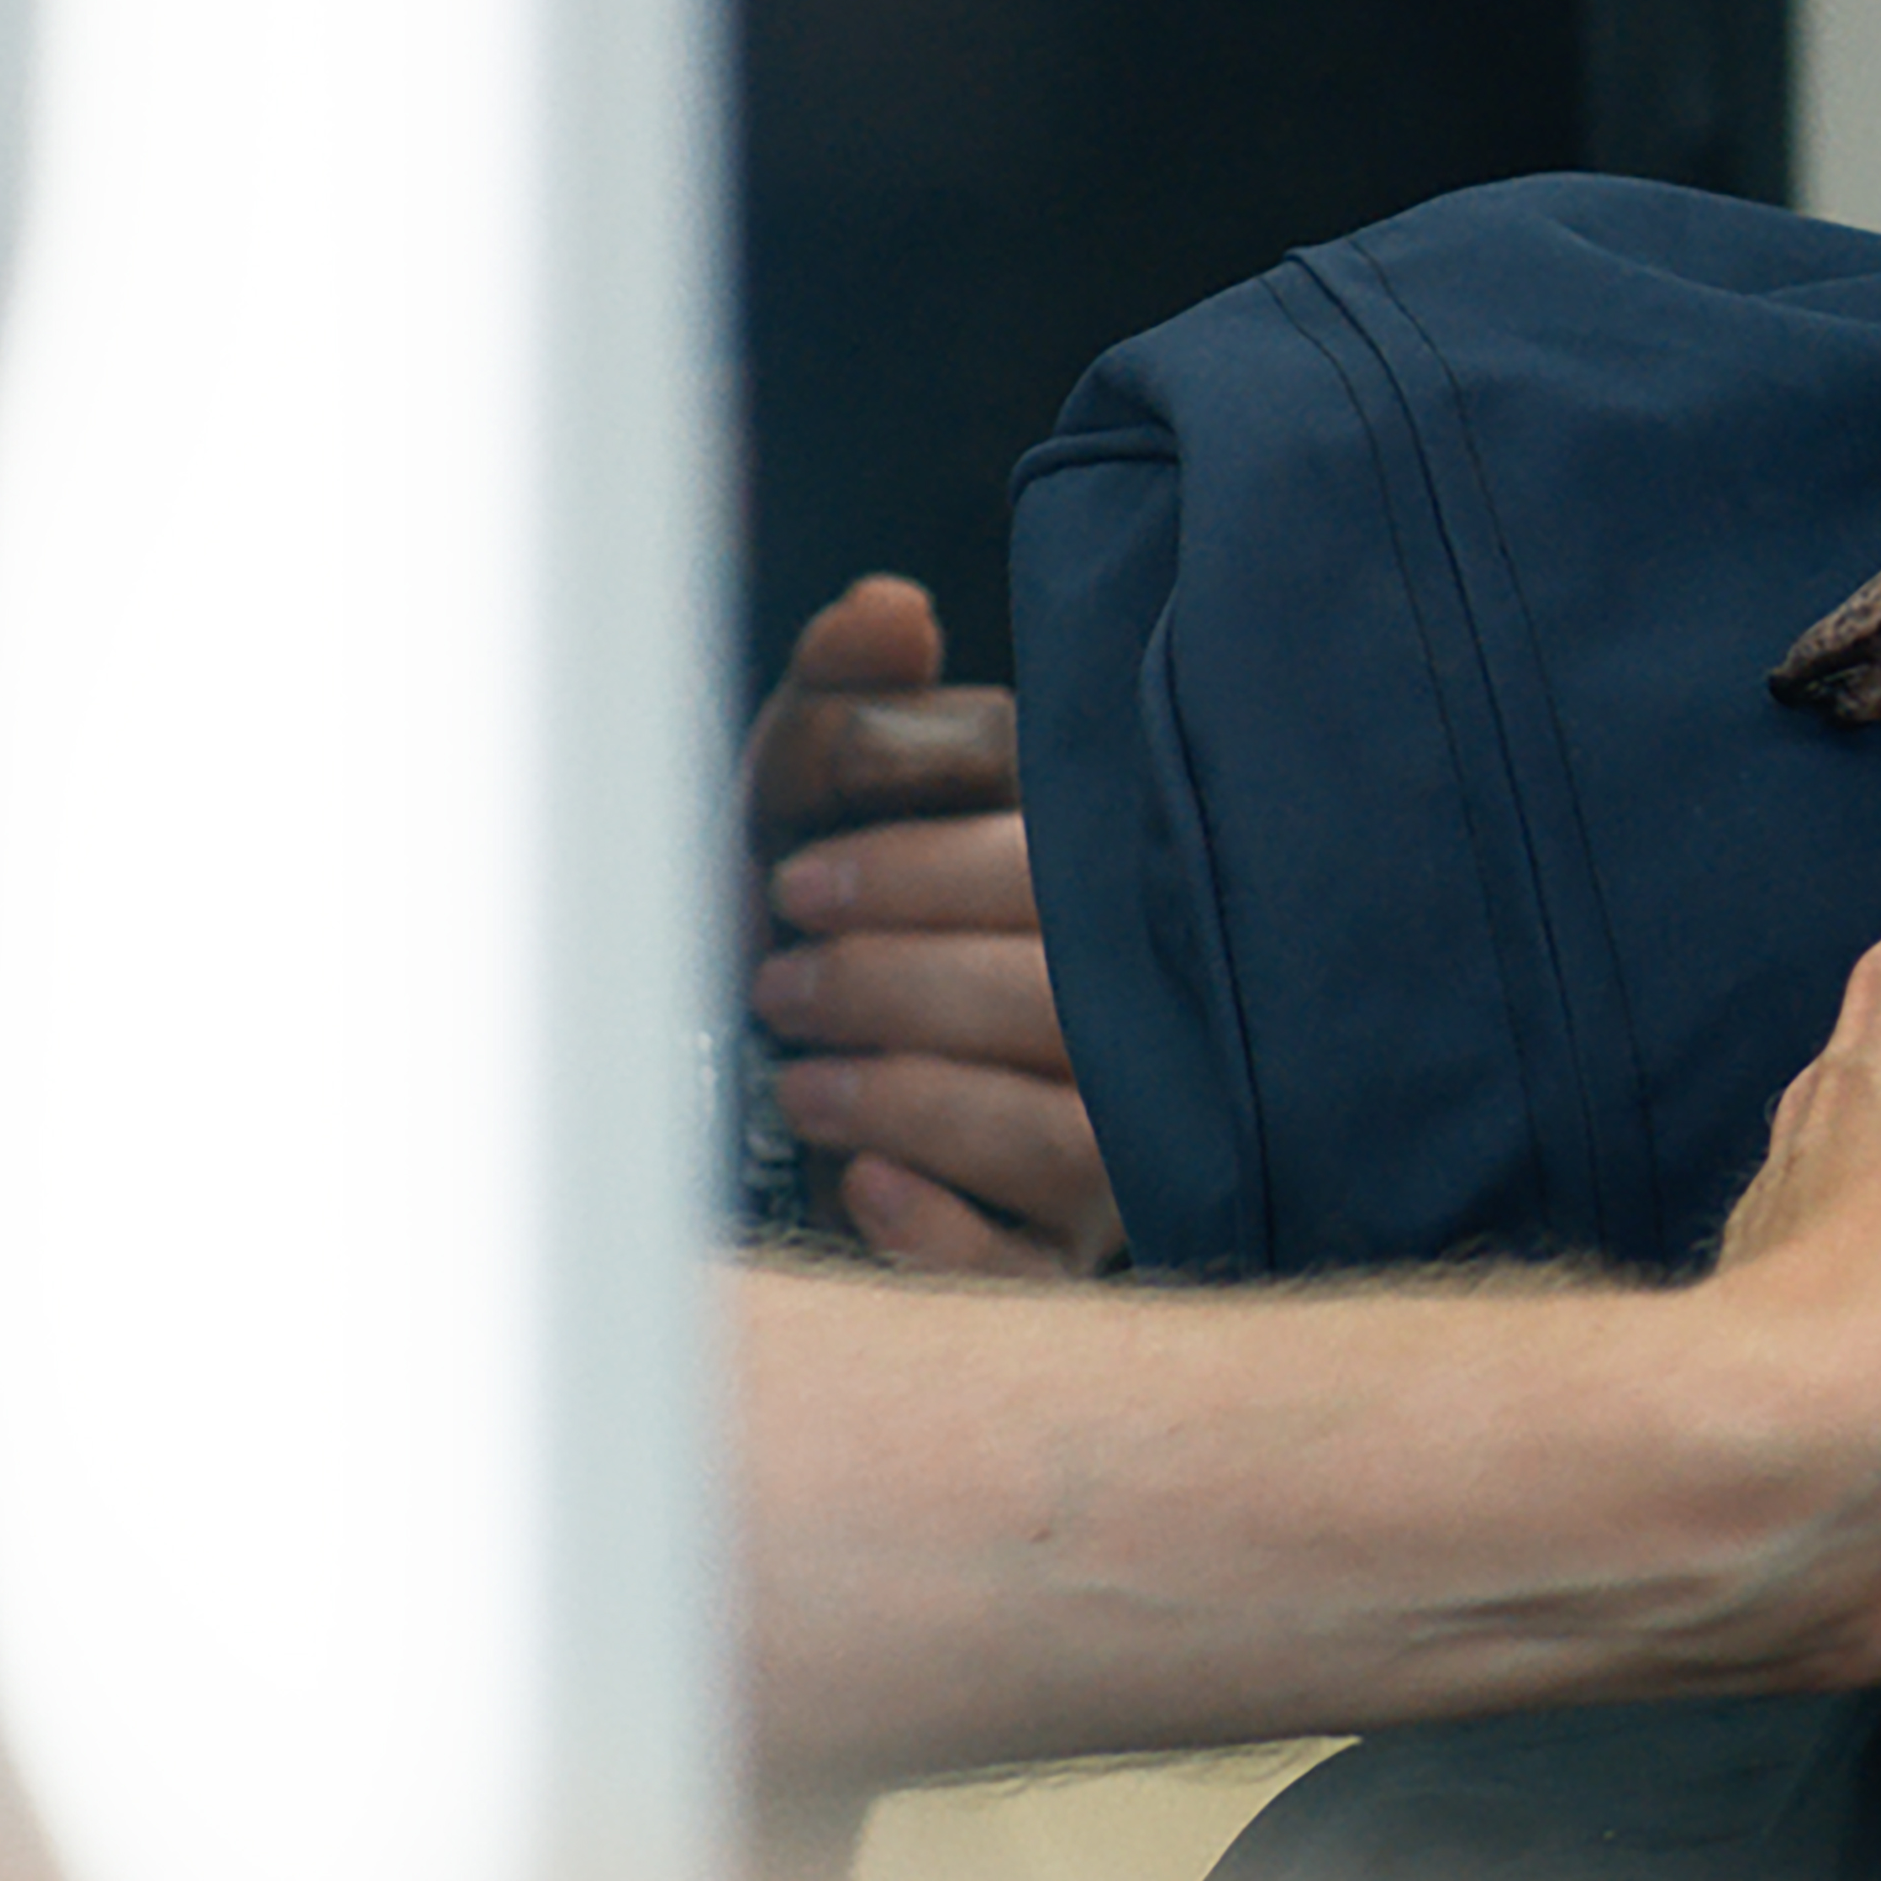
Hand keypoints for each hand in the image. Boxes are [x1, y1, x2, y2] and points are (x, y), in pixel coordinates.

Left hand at [738, 576, 1116, 1276]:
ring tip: (801, 1077)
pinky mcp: (1056, 1264)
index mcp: (1096, 894)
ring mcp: (1112, 1152)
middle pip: (1068, 1003)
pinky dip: (946, 1230)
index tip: (798, 880)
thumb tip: (886, 613)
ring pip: (1067, 1137)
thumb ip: (846, 700)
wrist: (746, 1100)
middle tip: (778, 979)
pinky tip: (863, 1186)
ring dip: (919, 1099)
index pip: (1055, 874)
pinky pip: (1033, 1267)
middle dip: (904, 986)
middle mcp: (1134, 1021)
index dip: (927, 872)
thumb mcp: (810, 801)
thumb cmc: (814, 925)